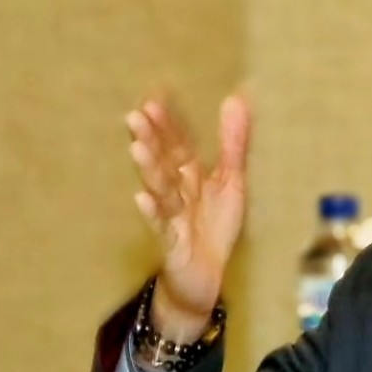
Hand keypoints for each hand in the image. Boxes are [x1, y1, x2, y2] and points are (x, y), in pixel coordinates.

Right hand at [125, 94, 249, 341]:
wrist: (205, 277)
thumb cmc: (214, 227)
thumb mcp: (231, 183)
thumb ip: (233, 145)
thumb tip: (236, 99)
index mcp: (190, 176)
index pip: (178, 144)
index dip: (170, 122)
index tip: (158, 93)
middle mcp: (176, 192)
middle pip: (163, 162)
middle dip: (150, 140)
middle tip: (135, 114)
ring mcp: (172, 216)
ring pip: (159, 190)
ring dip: (148, 170)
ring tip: (137, 149)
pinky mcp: (172, 242)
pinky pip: (161, 226)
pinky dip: (152, 212)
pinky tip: (142, 197)